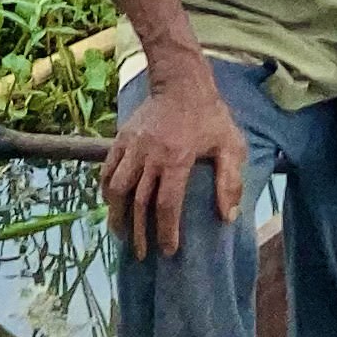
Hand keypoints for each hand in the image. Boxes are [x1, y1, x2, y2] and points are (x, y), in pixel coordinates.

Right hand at [104, 60, 246, 258]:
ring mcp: (132, 147)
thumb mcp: (230, 145)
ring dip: (117, 215)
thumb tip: (229, 216)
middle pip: (138, 203)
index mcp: (176, 159)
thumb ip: (230, 181)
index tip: (168, 251)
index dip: (166, 231)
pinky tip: (111, 205)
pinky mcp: (121, 140)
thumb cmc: (210, 116)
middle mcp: (149, 156)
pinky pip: (108, 171)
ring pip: (116, 189)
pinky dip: (106, 191)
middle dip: (140, 232)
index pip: (166, 205)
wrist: (181, 82)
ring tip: (122, 235)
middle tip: (143, 254)